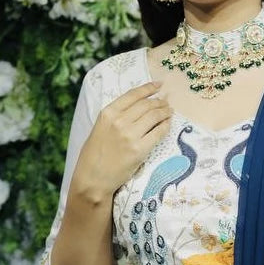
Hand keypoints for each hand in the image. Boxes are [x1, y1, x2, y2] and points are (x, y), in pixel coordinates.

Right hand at [74, 81, 172, 198]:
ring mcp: (130, 135)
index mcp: (108, 113)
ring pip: (154, 116)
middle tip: (166, 102)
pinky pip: (158, 133)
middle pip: (146, 105)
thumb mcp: (99, 128)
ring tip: (169, 111)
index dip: (149, 88)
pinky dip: (165, 126)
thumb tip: (136, 109)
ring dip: (165, 112)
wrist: (93, 179)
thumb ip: (115, 117)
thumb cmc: (94, 156)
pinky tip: (168, 123)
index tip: (158, 85)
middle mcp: (119, 121)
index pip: (133, 95)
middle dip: (159, 101)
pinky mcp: (140, 149)